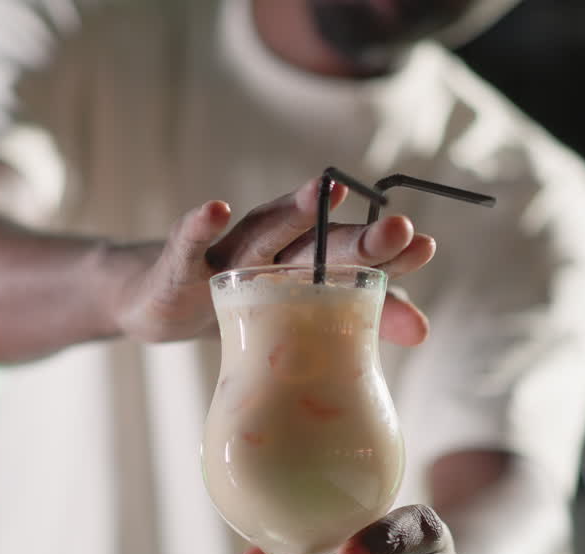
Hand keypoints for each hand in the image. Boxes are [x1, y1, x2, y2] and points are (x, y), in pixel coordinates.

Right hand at [110, 177, 434, 344]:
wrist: (160, 301)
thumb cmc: (238, 307)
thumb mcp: (293, 319)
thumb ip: (356, 321)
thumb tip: (423, 330)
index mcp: (302, 267)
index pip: (351, 259)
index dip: (387, 254)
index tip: (425, 247)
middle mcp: (272, 251)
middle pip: (319, 242)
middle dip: (358, 237)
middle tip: (399, 228)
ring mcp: (226, 254)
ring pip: (263, 231)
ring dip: (293, 210)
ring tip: (324, 192)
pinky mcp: (180, 265)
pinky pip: (189, 244)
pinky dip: (200, 226)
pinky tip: (216, 209)